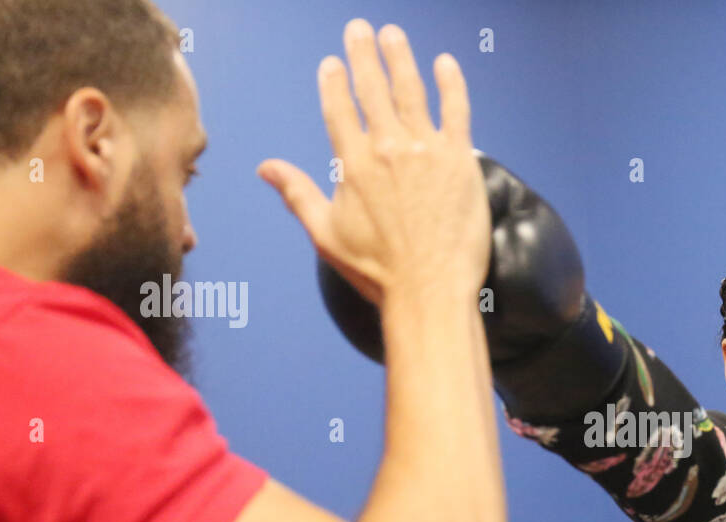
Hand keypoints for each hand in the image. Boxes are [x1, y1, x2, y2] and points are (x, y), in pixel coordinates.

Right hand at [258, 20, 490, 305]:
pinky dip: (451, 84)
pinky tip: (446, 64)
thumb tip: (266, 168)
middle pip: (372, 88)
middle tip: (360, 29)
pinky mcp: (460, 160)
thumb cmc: (378, 271)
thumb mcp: (326, 233)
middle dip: (363, 54)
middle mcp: (388, 148)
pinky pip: (456, 111)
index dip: (334, 82)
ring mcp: (427, 151)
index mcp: (353, 163)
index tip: (331, 63)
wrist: (429, 289)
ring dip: (401, 58)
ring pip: (411, 90)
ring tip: (393, 35)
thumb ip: (297, 194)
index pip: (338, 108)